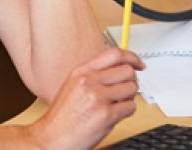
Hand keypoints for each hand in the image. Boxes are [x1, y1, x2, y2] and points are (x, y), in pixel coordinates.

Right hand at [28, 48, 145, 149]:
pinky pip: (131, 107)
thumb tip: (118, 69)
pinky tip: (116, 114)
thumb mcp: (73, 86)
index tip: (138, 63)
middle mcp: (89, 82)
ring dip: (129, 97)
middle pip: (127, 70)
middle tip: (126, 89)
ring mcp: (98, 98)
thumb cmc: (63, 116)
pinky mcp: (107, 115)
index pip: (114, 54)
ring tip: (118, 103)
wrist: (53, 137)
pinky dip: (127, 111)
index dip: (131, 57)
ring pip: (132, 88)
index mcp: (81, 72)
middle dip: (131, 80)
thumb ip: (93, 75)